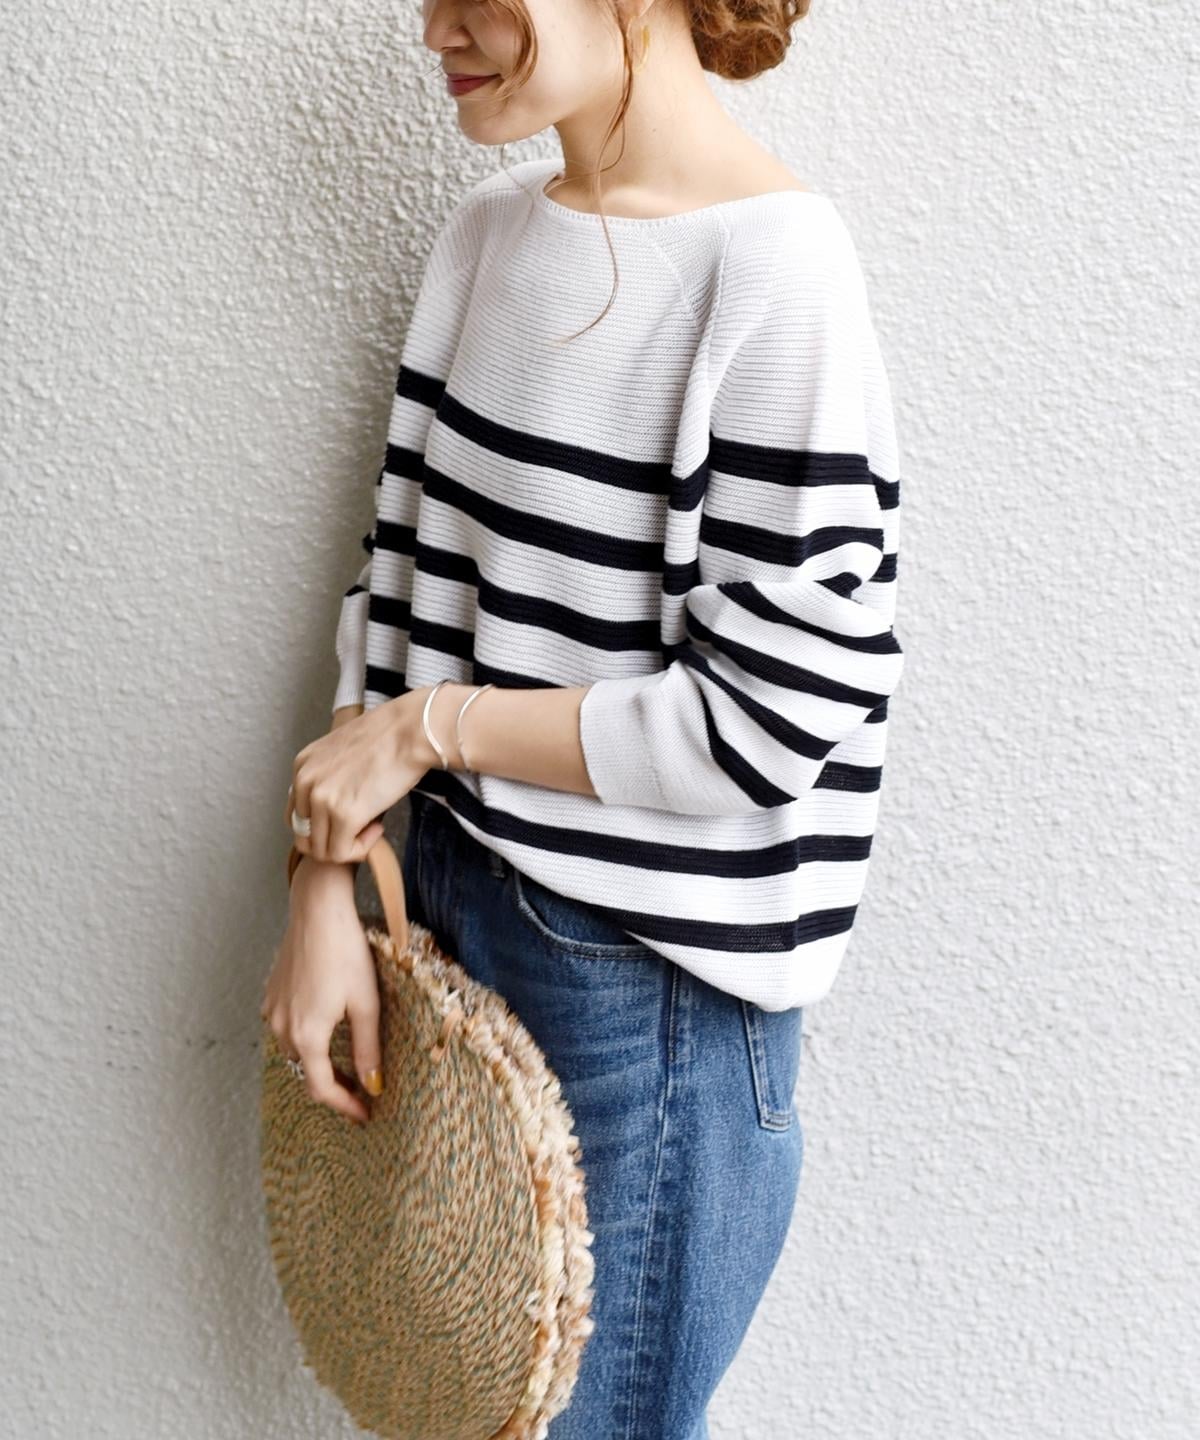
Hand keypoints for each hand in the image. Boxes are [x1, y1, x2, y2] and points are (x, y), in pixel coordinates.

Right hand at [260, 863, 381, 1123]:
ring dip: (317, 1061)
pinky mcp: (271, 993)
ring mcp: (272, 1010)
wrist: (318, 911)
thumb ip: (368, 1049)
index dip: (344, 1106)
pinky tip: (323, 1027)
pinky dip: (304, 1038)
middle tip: (361, 1089)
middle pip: (307, 1072)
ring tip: (344, 1062)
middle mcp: (281, 1028)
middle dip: (333, 1085)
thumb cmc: (347, 953)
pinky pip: (284, 1028)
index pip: (321, 1089)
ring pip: (294, 1051)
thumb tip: (373, 1085)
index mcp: (307, 1036)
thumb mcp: (366, 1003)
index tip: (365, 1114)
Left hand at [285, 693, 433, 864]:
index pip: (297, 814)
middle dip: (331, 840)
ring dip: (347, 846)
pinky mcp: (344, 815)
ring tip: (372, 826)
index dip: (323, 824)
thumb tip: (335, 805)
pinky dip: (361, 849)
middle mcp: (305, 783)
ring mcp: (322, 800)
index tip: (348, 817)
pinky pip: (342, 853)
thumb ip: (329, 775)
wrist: (411, 730)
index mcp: (302, 765)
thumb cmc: (389, 736)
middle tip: (359, 829)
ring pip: (321, 850)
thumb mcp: (343, 749)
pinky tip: (378, 828)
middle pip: (304, 836)